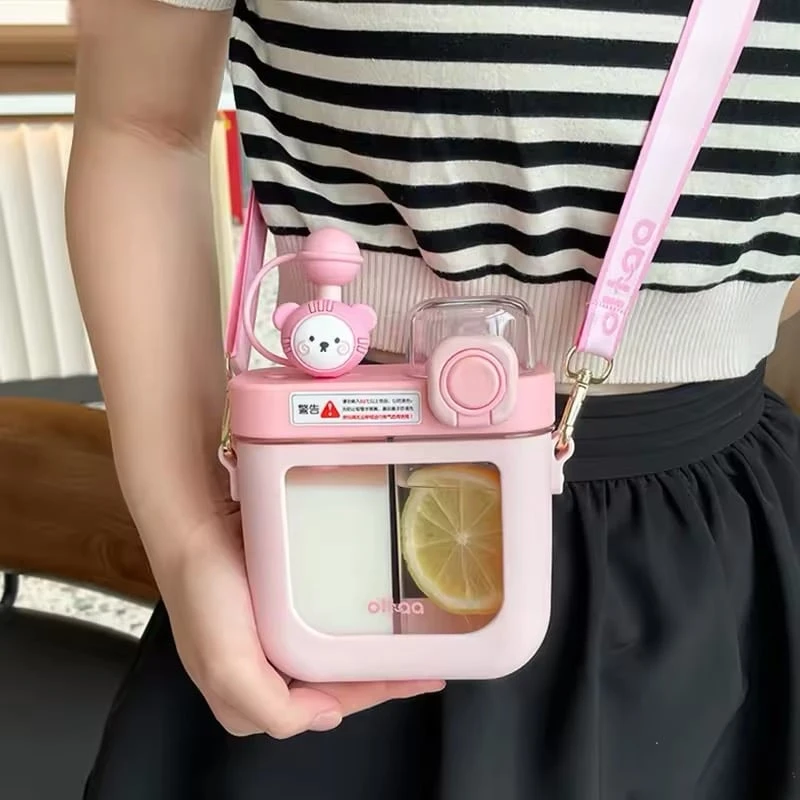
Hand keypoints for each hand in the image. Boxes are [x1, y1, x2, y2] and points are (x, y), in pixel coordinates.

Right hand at [151, 502, 444, 738]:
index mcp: (248, 695)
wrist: (193, 522)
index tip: (414, 680)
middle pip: (332, 681)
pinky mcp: (276, 600)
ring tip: (406, 640)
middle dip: (377, 675)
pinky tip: (370, 611)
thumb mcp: (228, 669)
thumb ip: (275, 709)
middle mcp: (262, 668)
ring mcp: (270, 632)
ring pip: (329, 651)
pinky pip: (321, 618)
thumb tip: (327, 716)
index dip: (372, 694)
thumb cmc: (203, 592)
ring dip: (364, 648)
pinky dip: (347, 620)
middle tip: (422, 662)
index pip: (325, 706)